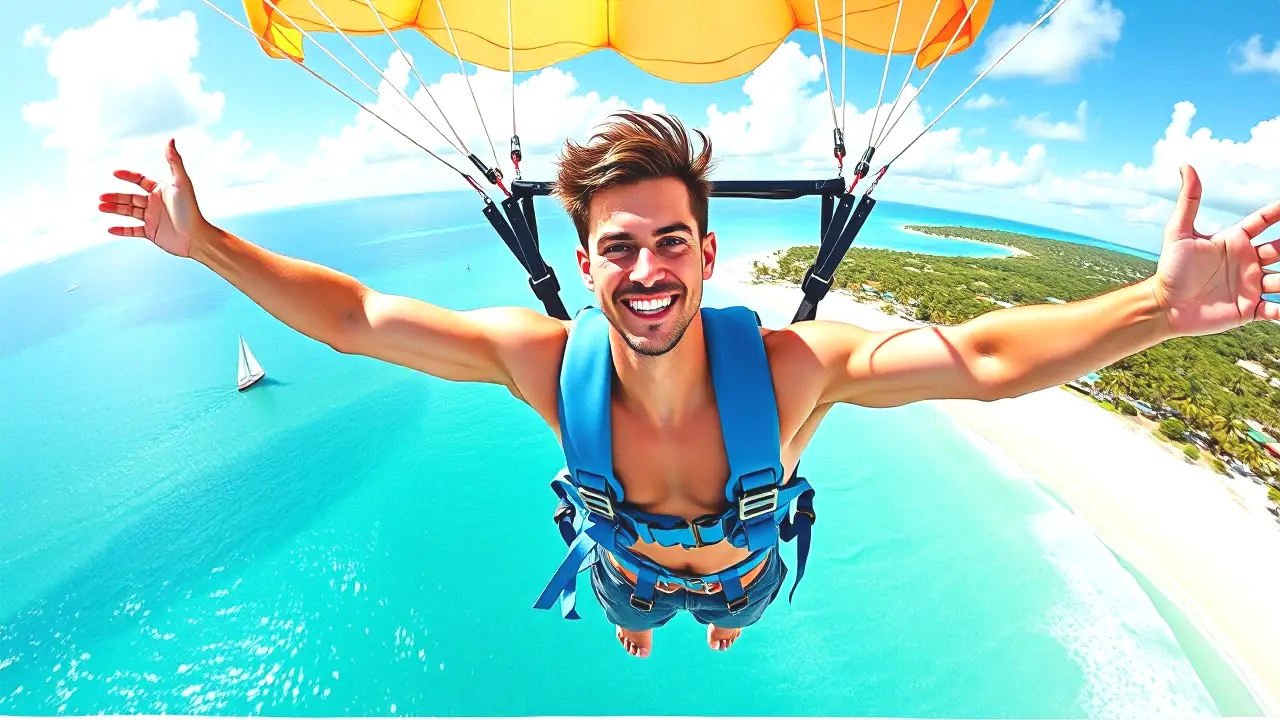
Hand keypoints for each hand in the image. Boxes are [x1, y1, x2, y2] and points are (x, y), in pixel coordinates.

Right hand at [98, 138, 209, 257]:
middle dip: (115, 196)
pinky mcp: (151, 233)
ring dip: (114, 209)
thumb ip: (174, 161)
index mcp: (161, 190)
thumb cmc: (190, 209)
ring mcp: (152, 218)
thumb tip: (170, 139)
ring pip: (128, 212)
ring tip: (100, 207)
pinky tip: (109, 228)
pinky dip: (121, 230)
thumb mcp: (181, 183)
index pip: (140, 180)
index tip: (114, 173)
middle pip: (130, 197)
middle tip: (101, 197)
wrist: (196, 237)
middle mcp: (155, 203)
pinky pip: (133, 231)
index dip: (128, 176)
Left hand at [1152, 165, 1279, 336]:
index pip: (1264, 221)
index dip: (1279, 210)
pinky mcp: (1250, 308)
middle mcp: (1248, 261)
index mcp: (1235, 240)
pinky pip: (1275, 309)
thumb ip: (1188, 201)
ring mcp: (1251, 285)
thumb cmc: (1170, 268)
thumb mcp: (1178, 233)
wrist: (1165, 305)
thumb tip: (1185, 165)